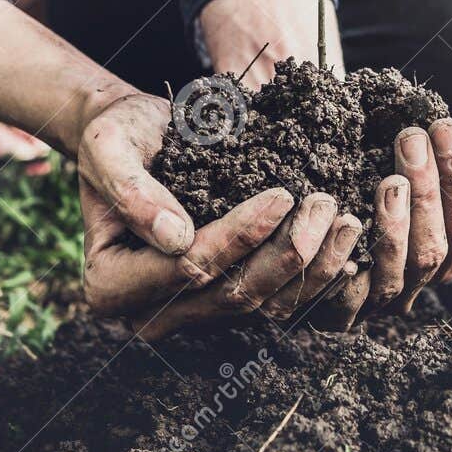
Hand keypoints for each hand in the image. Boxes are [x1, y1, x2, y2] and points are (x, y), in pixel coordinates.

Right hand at [0, 0, 354, 334]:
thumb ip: (129, 188)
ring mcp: (190, 315)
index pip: (187, 268)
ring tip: (344, 220)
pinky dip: (312, 279)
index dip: (238, 236)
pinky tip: (343, 248)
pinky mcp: (223, 304)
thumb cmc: (118, 136)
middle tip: (325, 203)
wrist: (135, 139)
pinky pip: (273, 304)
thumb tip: (175, 238)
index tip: (282, 196)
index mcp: (108, 286)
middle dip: (286, 252)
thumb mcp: (108, 146)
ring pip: (261, 306)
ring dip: (310, 267)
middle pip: (230, 294)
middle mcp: (147, 316)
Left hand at [312, 117, 451, 329]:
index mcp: (449, 251)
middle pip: (433, 248)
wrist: (335, 157)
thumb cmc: (389, 163)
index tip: (443, 128)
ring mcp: (383, 297)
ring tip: (390, 179)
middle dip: (425, 191)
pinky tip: (347, 222)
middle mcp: (420, 278)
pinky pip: (349, 296)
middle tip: (411, 138)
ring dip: (395, 226)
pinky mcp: (342, 310)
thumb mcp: (435, 166)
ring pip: (398, 272)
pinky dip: (350, 260)